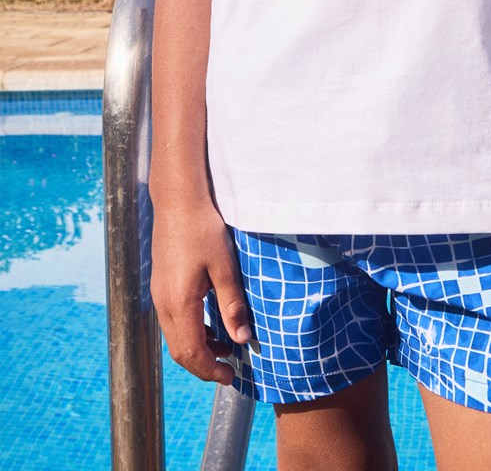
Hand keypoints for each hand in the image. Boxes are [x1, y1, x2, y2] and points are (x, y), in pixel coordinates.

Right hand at [150, 194, 251, 384]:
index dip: (210, 369)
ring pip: (175, 336)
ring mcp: (159, 294)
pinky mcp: (161, 285)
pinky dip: (191, 331)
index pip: (192, 352)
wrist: (178, 201)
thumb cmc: (203, 229)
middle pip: (180, 350)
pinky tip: (210, 324)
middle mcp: (163, 303)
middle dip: (203, 365)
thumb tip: (242, 338)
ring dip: (197, 348)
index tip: (230, 377)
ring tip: (225, 348)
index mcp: (179, 302)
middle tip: (229, 369)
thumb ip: (232, 304)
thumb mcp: (225, 266)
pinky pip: (173, 320)